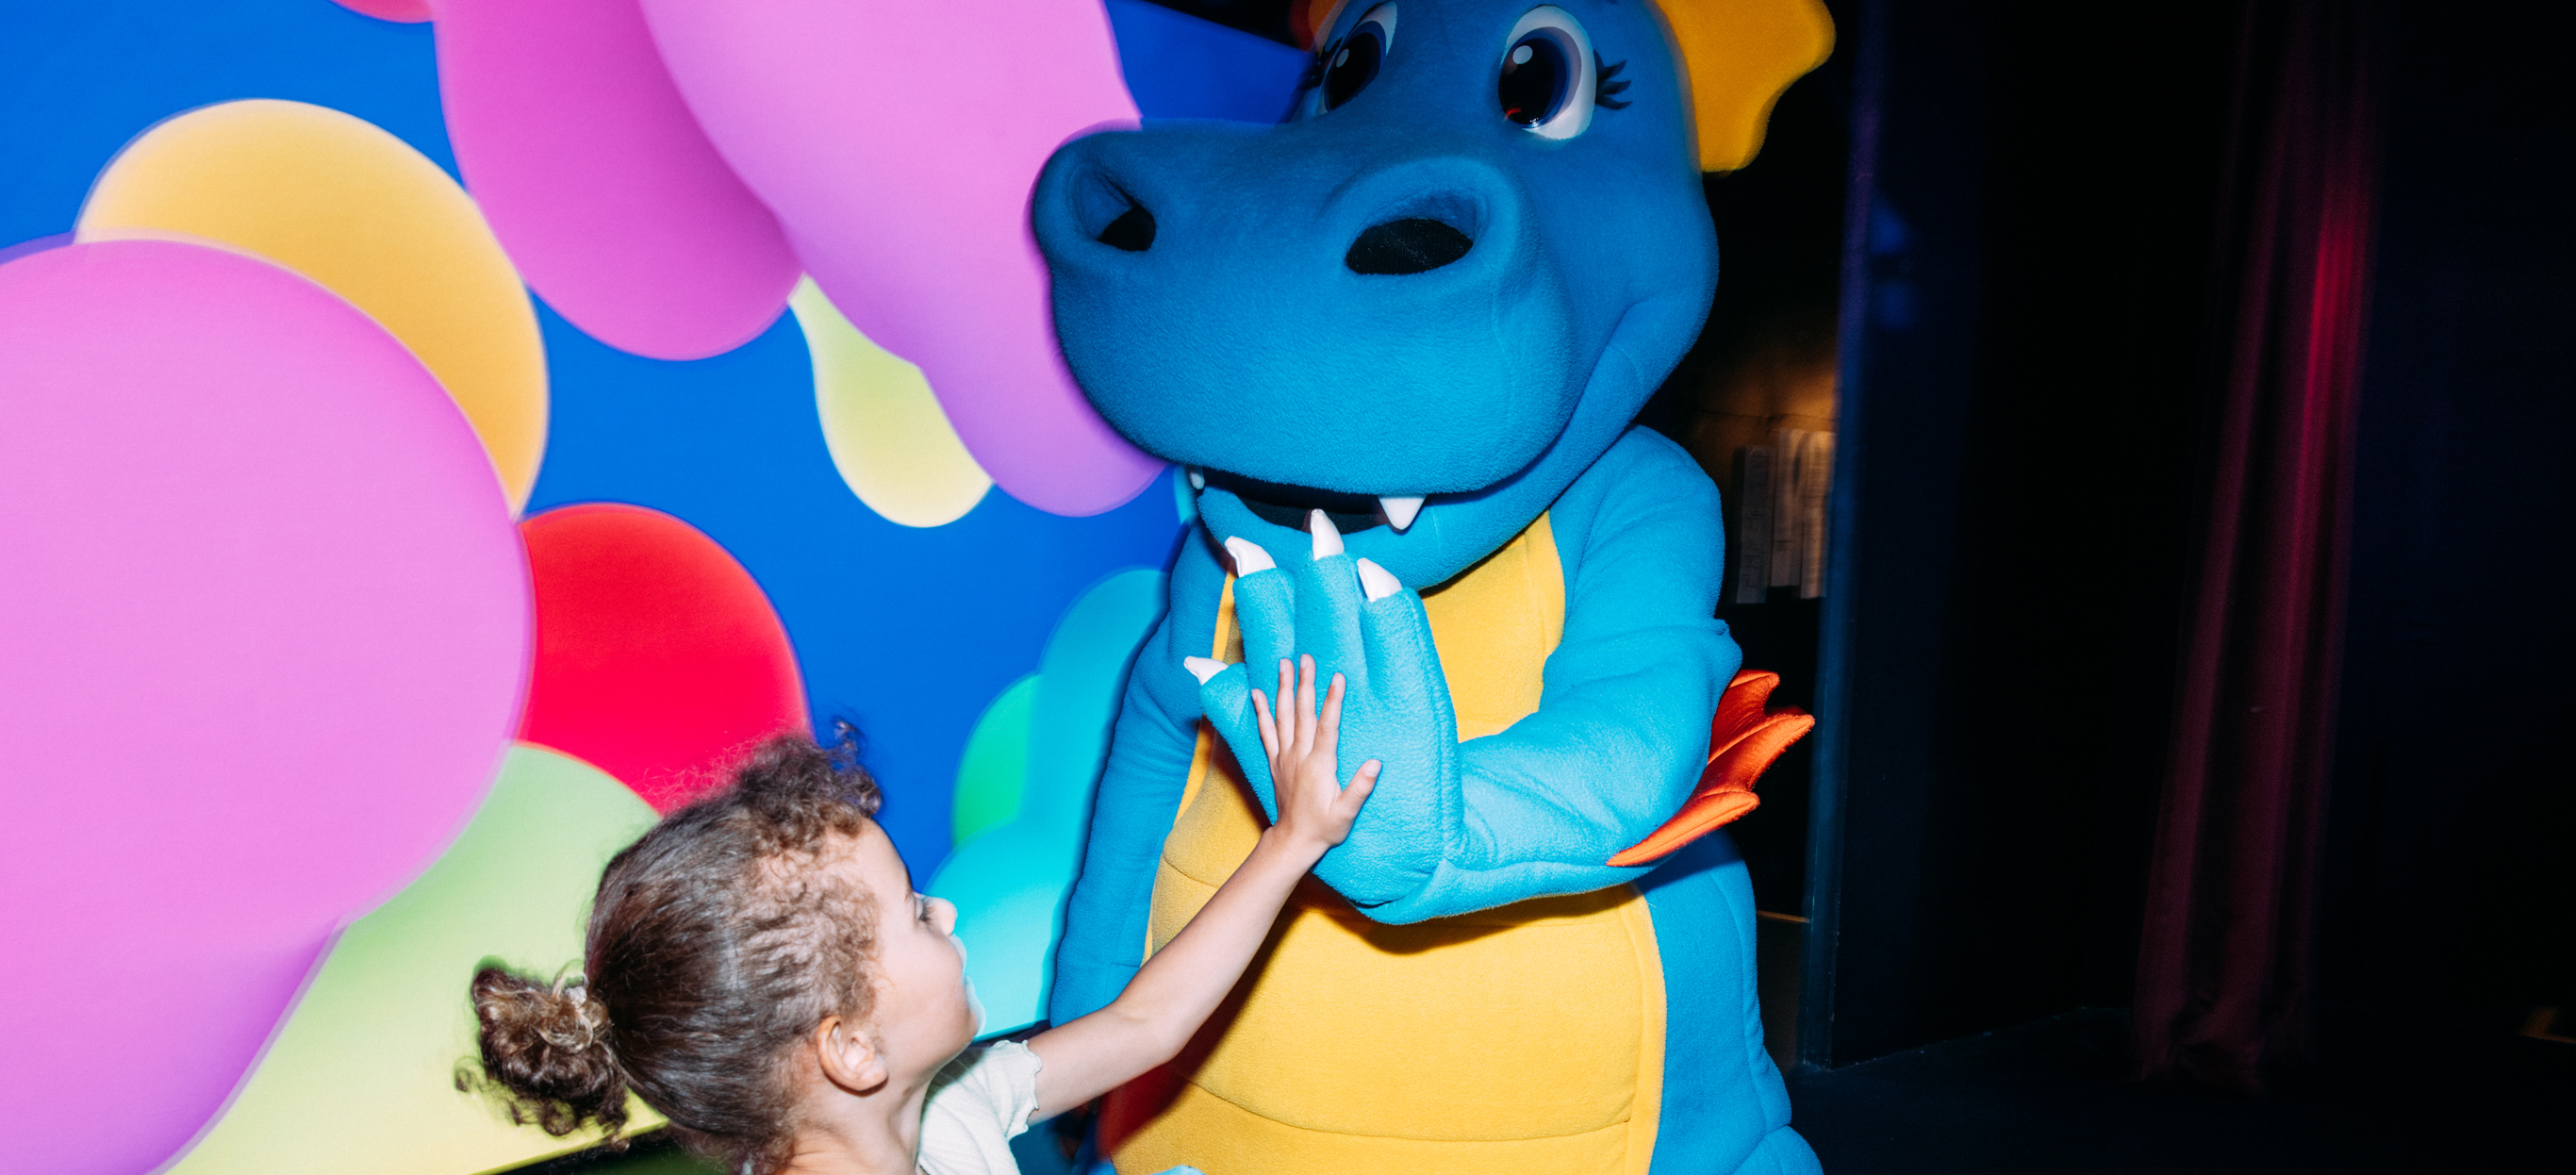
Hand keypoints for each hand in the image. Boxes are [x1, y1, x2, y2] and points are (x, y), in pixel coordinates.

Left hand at [1250, 654, 1375, 857]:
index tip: (1337, 677)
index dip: (1332, 701)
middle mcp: (1298, 757)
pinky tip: (1256, 693)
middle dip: (1305, 683)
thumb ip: (1360, 788)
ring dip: (1283, 689)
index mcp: (1319, 765)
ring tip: (1282, 664)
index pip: (1327, 727)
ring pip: (1282, 717)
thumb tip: (1376, 764)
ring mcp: (1284, 757)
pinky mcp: (1275, 762)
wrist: (1294, 840)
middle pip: (1302, 713)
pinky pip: (1265, 732)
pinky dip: (1260, 712)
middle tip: (1306, 658)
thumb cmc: (1324, 828)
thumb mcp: (1347, 813)